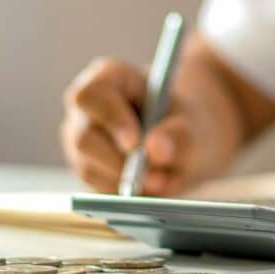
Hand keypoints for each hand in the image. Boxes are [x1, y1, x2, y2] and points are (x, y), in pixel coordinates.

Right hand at [60, 56, 239, 195]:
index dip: (110, 119)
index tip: (135, 143)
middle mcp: (86, 110)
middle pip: (84, 138)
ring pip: (90, 169)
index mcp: (108, 78)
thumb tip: (155, 149)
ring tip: (163, 181)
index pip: (92, 95)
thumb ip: (179, 134)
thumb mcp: (193, 122)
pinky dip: (125, 195)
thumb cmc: (186, 119)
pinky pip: (97, 190)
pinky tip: (152, 189)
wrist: (188, 139)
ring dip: (126, 182)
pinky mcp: (87, 170)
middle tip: (156, 177)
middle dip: (120, 162)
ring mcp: (81, 141)